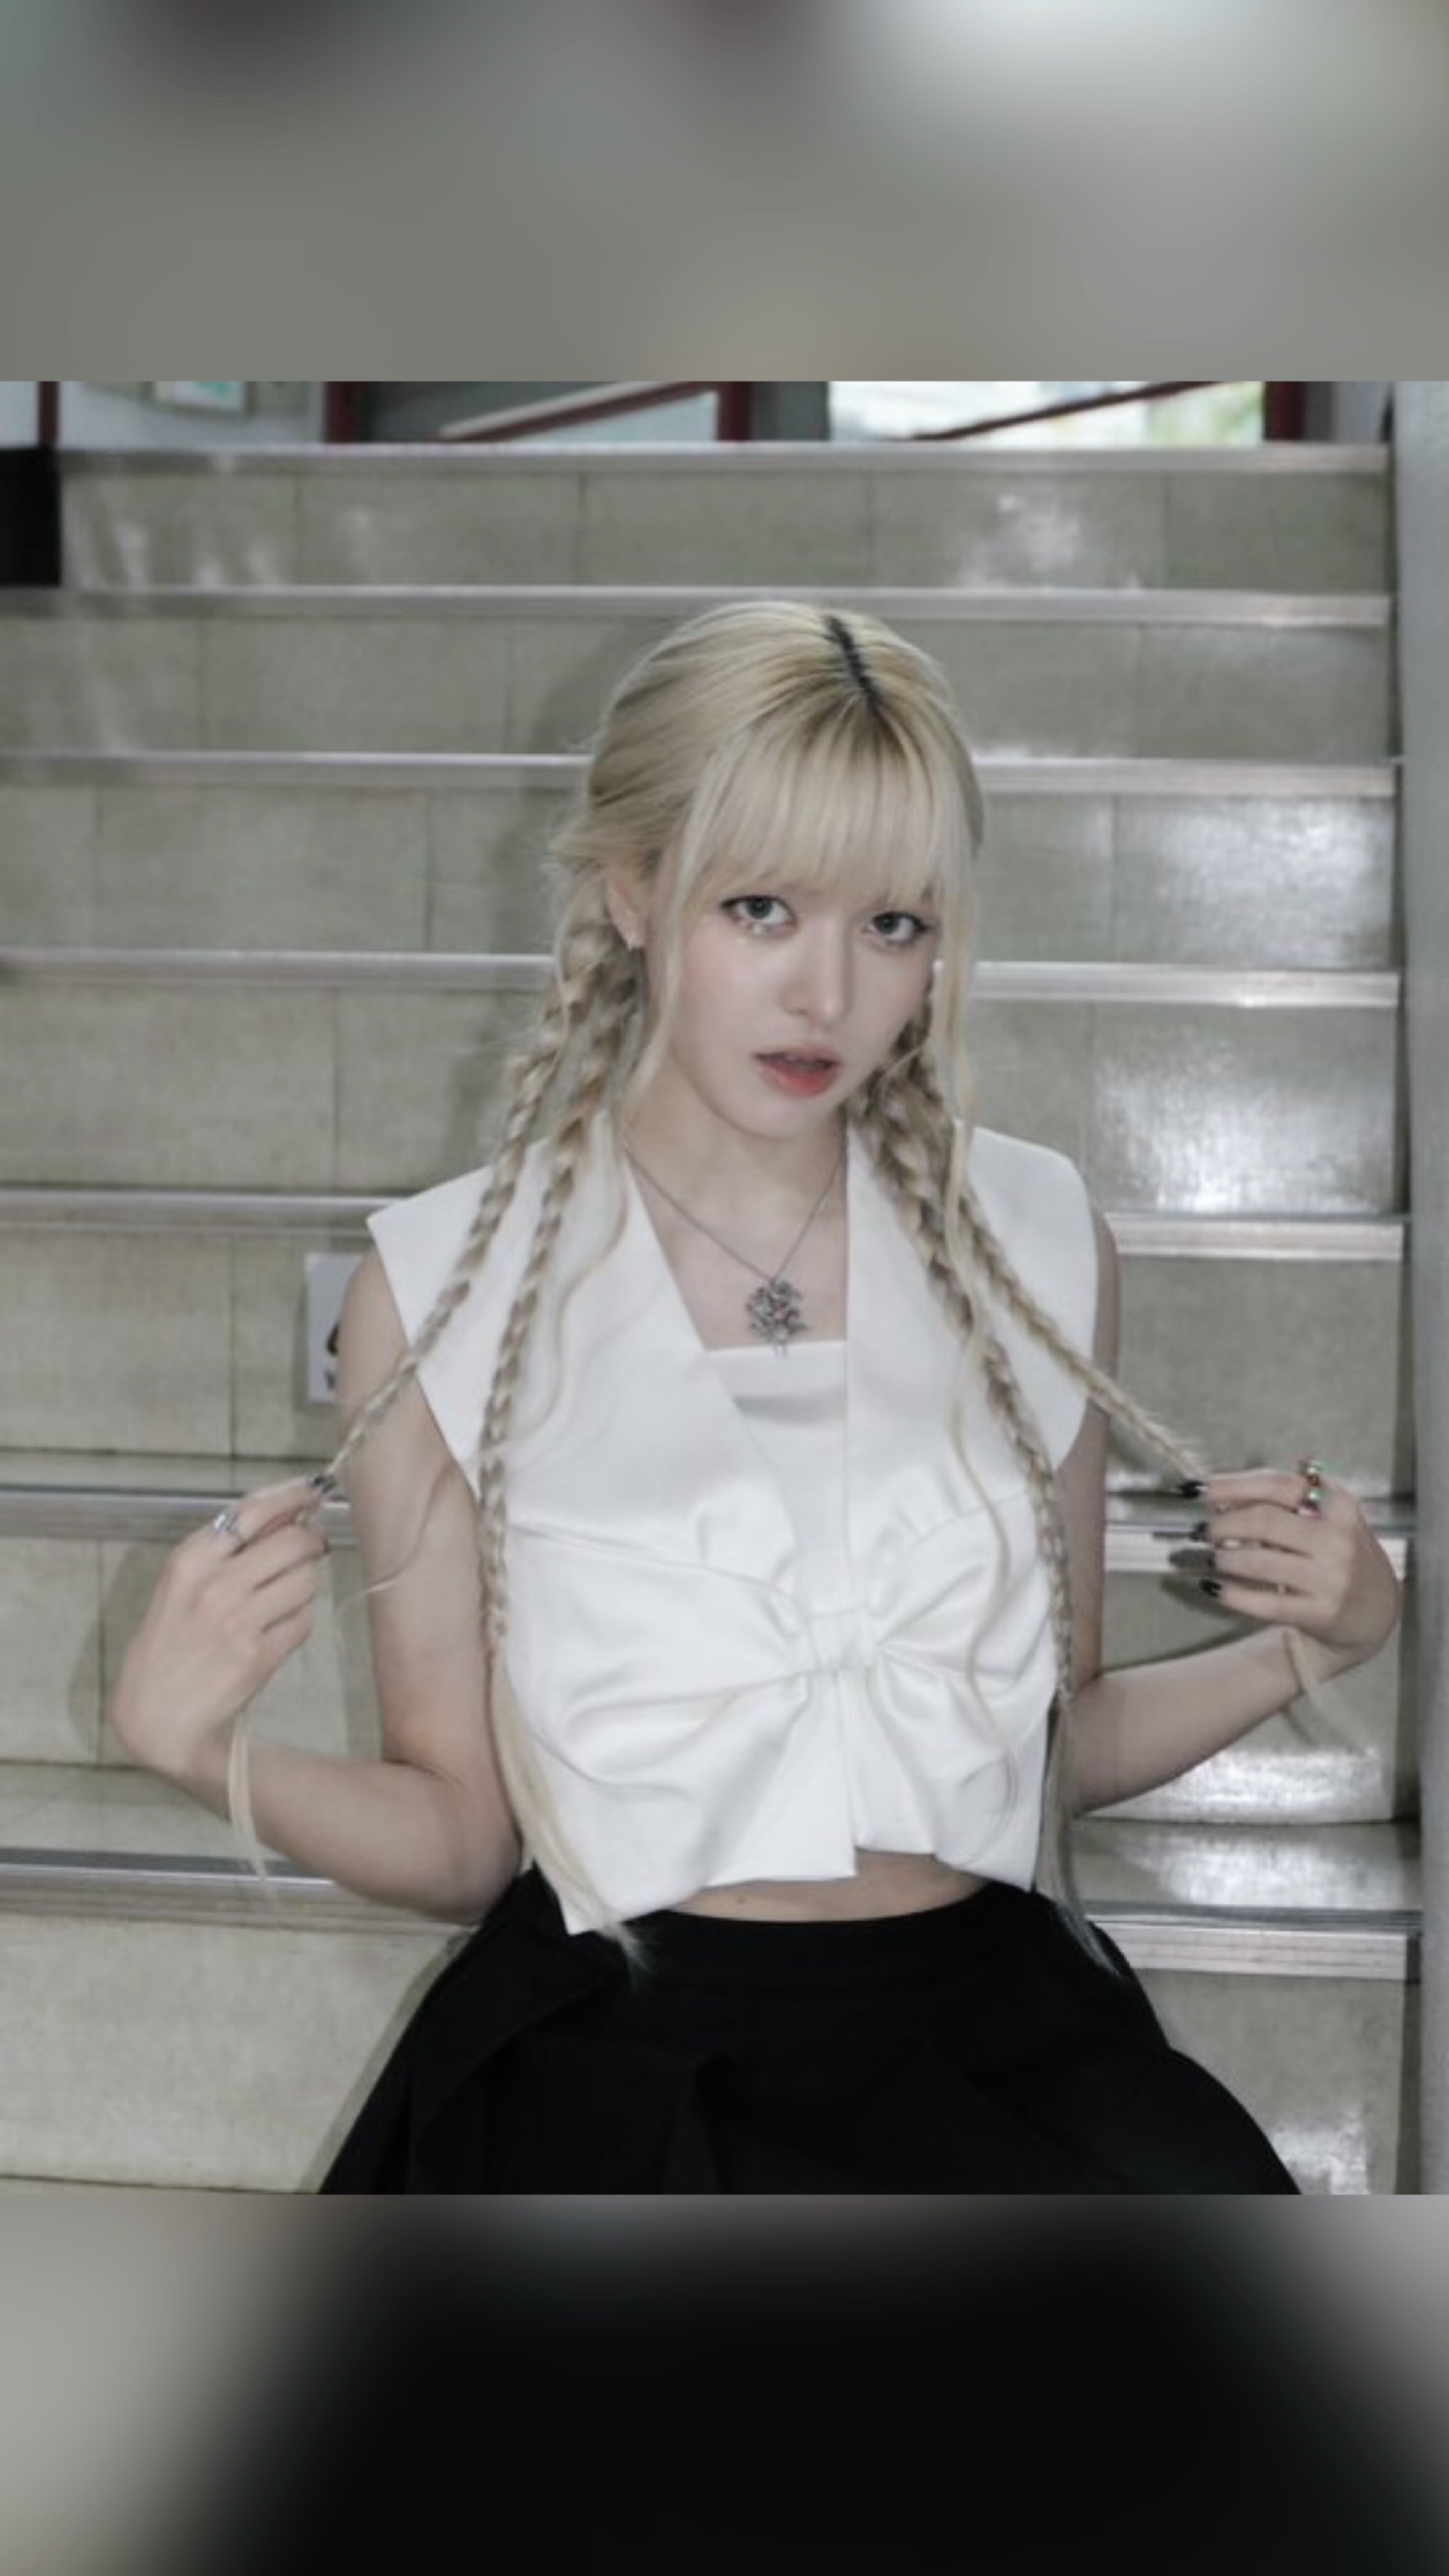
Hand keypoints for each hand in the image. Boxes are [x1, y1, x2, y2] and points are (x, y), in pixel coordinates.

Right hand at [108, 1475, 332, 1783]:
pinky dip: (297, 1622)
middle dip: (310, 1544)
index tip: (316, 1490)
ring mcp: (238, 1621)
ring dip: (303, 1586)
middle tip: (308, 1551)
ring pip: (307, 1580)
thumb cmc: (172, 1641)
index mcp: (190, 1559)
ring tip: (278, 1601)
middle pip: (294, 1541)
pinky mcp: (258, 1656)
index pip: (255, 1510)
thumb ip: (231, 1546)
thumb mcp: (184, 1583)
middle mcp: (214, 1585)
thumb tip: (291, 1510)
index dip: (294, 1495)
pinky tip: (273, 1633)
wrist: (157, 1714)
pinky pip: (304, 1621)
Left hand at [1190, 1465, 1401, 1671]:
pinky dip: (1232, 1595)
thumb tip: (1220, 1490)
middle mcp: (1338, 1538)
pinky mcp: (1320, 1612)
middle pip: (1264, 1520)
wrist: (1376, 1611)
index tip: (1198, 1490)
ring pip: (1260, 1561)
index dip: (1231, 1484)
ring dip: (1224, 1558)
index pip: (1277, 1484)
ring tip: (1210, 1557)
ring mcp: (1330, 1577)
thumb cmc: (1339, 1554)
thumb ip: (1285, 1497)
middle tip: (1201, 1530)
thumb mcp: (1328, 1517)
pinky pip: (1266, 1603)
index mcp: (1338, 1505)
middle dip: (1222, 1523)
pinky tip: (1213, 1588)